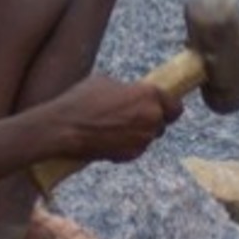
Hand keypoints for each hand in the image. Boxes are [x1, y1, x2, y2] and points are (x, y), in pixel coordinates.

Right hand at [47, 75, 182, 163]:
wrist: (63, 128)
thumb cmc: (82, 100)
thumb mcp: (107, 82)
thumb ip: (128, 90)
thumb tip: (132, 95)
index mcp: (149, 95)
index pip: (175, 106)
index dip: (168, 107)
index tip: (161, 107)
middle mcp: (152, 118)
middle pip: (162, 123)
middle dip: (150, 120)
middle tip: (130, 116)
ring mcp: (143, 139)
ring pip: (148, 137)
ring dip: (138, 133)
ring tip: (114, 127)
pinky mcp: (131, 155)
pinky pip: (135, 148)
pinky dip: (126, 145)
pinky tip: (108, 138)